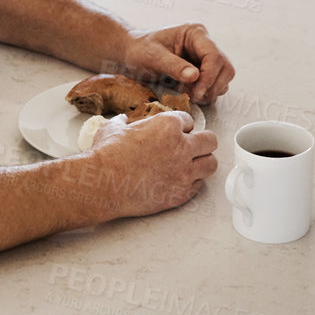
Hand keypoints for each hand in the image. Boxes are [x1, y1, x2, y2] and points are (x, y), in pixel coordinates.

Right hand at [85, 110, 217, 218]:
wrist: (103, 184)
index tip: (175, 133)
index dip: (180, 127)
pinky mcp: (181, 193)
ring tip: (192, 165)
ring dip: (202, 163)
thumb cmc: (106, 156)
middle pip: (210, 140)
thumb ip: (122, 123)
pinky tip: (181, 181)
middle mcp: (181, 146)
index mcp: (168, 125)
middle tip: (192, 147)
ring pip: (211, 163)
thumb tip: (121, 120)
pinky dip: (192, 183)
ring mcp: (184, 171)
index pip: (188, 121)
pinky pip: (199, 186)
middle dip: (201, 143)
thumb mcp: (113, 129)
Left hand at [118, 23, 235, 105]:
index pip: (214, 55)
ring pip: (223, 78)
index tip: (197, 91)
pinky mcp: (202, 71)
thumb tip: (195, 76)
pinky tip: (188, 93)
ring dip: (209, 91)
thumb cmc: (139, 50)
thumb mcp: (153, 57)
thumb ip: (174, 66)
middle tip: (194, 95)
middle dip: (212, 85)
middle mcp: (203, 44)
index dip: (209, 76)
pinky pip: (214, 85)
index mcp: (195, 33)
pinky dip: (205, 93)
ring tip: (188, 93)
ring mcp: (204, 58)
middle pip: (225, 67)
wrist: (131, 55)